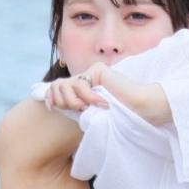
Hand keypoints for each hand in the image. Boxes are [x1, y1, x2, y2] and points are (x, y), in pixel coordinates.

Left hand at [46, 62, 172, 126]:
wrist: (138, 112)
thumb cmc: (118, 119)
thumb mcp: (88, 115)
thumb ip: (72, 107)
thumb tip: (49, 103)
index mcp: (82, 91)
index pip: (56, 88)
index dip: (49, 96)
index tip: (51, 107)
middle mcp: (85, 80)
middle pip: (56, 85)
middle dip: (63, 101)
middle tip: (79, 110)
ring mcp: (91, 73)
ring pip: (64, 84)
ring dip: (73, 101)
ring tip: (88, 108)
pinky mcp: (97, 70)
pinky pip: (80, 84)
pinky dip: (87, 97)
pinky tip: (102, 103)